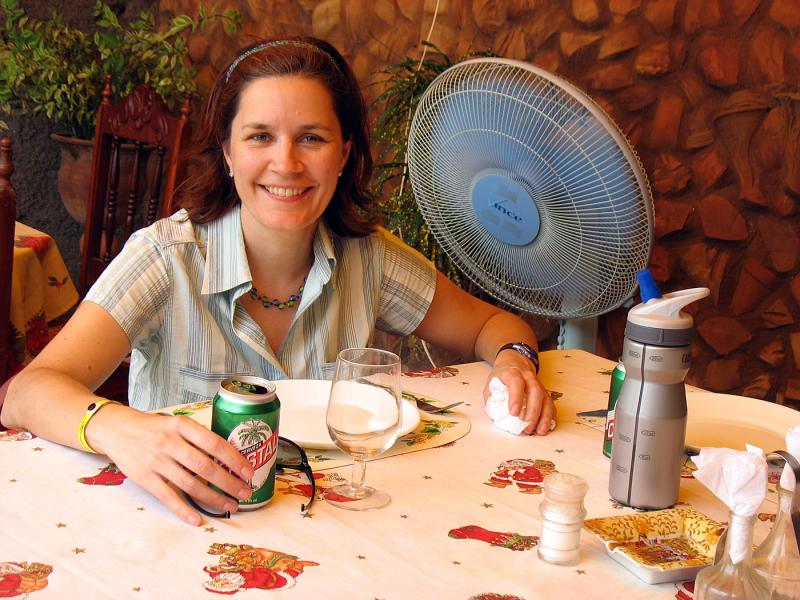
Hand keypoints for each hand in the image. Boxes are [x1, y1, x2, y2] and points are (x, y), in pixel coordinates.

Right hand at [90, 405, 254, 525]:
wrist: (116, 430)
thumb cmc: (154, 427)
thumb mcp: (176, 422)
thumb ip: (197, 437)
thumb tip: (230, 455)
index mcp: (181, 425)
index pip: (214, 443)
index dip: (234, 459)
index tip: (248, 471)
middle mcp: (169, 443)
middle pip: (205, 467)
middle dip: (229, 482)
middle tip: (245, 492)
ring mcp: (156, 461)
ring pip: (190, 484)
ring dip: (213, 498)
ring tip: (230, 505)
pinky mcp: (144, 478)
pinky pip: (168, 497)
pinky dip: (184, 510)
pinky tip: (198, 518)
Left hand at [483, 353, 555, 434]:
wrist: (514, 363)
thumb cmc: (501, 377)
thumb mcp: (491, 385)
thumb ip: (493, 400)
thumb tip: (498, 417)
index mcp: (512, 373)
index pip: (516, 383)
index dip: (516, 397)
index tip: (513, 413)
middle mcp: (528, 377)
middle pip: (535, 391)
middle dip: (533, 411)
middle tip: (527, 426)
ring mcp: (538, 384)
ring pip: (546, 398)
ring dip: (544, 416)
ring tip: (540, 431)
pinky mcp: (544, 392)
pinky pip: (550, 404)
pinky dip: (550, 416)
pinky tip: (547, 427)